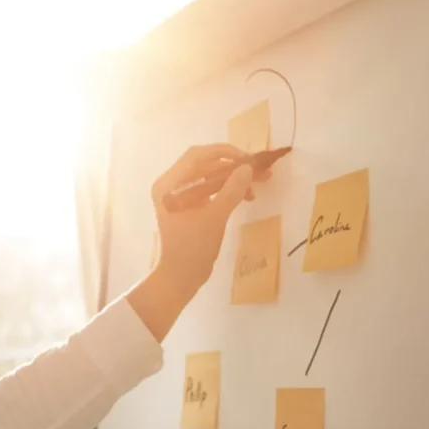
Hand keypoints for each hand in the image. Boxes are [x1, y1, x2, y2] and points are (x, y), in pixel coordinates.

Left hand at [150, 144, 267, 295]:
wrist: (181, 276)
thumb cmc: (193, 248)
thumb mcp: (215, 218)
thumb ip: (231, 191)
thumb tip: (248, 168)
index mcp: (168, 184)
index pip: (196, 156)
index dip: (224, 152)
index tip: (248, 158)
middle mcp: (170, 185)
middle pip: (204, 164)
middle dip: (232, 166)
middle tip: (259, 172)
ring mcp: (178, 195)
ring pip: (209, 176)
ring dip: (232, 179)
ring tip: (257, 186)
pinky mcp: (187, 205)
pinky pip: (208, 189)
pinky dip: (226, 190)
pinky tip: (245, 196)